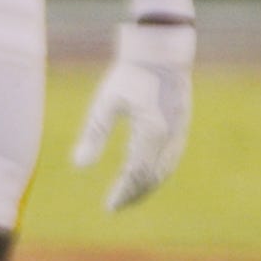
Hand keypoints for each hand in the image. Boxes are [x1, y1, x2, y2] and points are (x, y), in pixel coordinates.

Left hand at [73, 17, 197, 212]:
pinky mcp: (182, 126)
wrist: (160, 53)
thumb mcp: (105, 103)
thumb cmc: (129, 75)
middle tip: (115, 206)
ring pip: (164, 170)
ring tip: (128, 195)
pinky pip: (171, 158)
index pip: (135, 174)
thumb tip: (78, 166)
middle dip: (134, 194)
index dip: (123, 193)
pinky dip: (158, 172)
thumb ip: (94, 135)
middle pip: (152, 177)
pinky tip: (145, 174)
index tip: (108, 207)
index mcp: (151, 134)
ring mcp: (179, 133)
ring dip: (147, 186)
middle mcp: (169, 138)